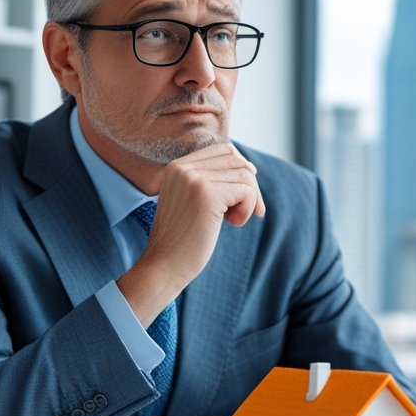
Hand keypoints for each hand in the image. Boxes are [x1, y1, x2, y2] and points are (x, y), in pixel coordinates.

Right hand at [119, 142, 264, 325]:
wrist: (164, 265)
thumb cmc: (183, 239)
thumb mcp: (193, 202)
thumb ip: (211, 181)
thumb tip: (250, 167)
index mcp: (177, 166)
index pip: (223, 150)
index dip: (239, 169)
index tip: (242, 195)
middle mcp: (183, 167)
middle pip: (236, 159)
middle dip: (249, 185)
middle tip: (245, 211)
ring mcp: (194, 179)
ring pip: (244, 174)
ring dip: (249, 199)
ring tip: (234, 220)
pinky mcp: (208, 195)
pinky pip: (246, 191)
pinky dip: (248, 208)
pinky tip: (234, 223)